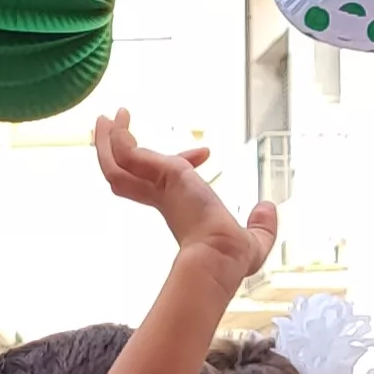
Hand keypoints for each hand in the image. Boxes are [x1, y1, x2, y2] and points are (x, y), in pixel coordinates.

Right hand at [93, 109, 271, 275]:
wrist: (221, 255)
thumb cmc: (234, 256)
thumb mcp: (255, 240)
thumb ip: (262, 225)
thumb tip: (268, 207)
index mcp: (178, 210)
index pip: (166, 184)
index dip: (183, 162)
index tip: (206, 155)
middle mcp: (161, 198)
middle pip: (126, 174)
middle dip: (119, 152)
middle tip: (117, 129)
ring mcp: (155, 185)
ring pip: (117, 162)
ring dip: (109, 140)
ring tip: (105, 117)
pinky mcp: (157, 174)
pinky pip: (126, 152)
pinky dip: (118, 136)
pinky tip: (118, 117)